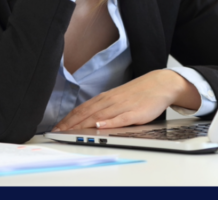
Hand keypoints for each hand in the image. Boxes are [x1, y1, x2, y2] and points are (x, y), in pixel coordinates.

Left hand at [51, 70, 196, 131]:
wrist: (160, 84)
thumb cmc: (139, 93)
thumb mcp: (118, 97)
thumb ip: (103, 107)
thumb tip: (86, 117)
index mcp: (106, 98)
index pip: (82, 109)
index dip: (68, 118)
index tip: (56, 127)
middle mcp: (111, 101)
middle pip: (87, 113)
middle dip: (71, 124)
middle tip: (58, 132)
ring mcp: (122, 107)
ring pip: (99, 116)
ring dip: (83, 124)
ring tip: (71, 131)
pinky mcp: (135, 113)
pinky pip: (120, 118)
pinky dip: (109, 122)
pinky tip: (100, 125)